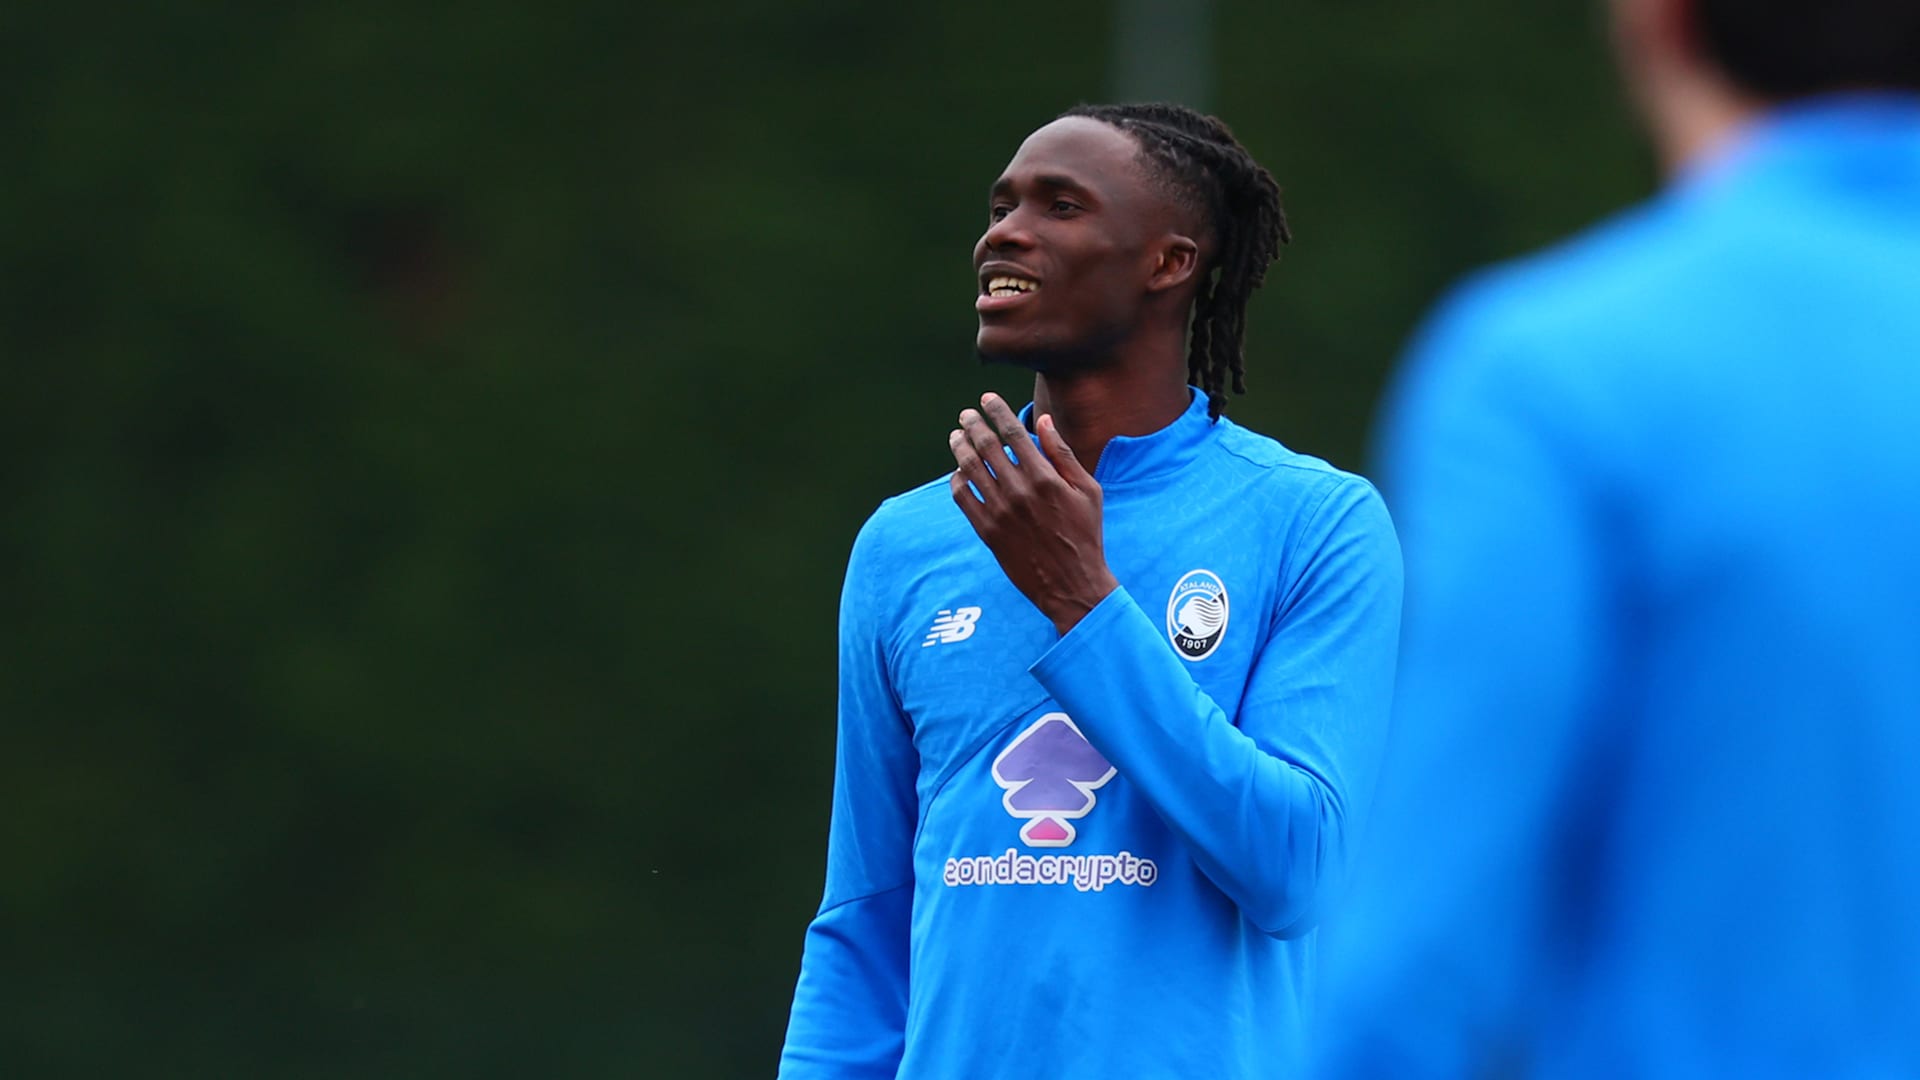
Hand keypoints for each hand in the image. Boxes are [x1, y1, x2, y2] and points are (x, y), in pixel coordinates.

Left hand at [948, 393, 1118, 634]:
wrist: (1072, 584)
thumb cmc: (1085, 534)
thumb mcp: (1087, 490)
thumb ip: (1063, 454)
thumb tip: (1043, 421)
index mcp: (1045, 478)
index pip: (1013, 433)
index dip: (997, 411)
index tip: (986, 398)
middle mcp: (1019, 492)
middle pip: (986, 446)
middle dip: (973, 424)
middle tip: (966, 414)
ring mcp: (1000, 513)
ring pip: (970, 469)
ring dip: (959, 447)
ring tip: (956, 436)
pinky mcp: (988, 532)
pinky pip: (963, 499)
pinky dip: (957, 480)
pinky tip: (959, 473)